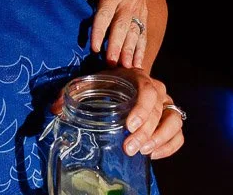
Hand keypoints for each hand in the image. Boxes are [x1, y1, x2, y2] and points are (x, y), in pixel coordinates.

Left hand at [52, 67, 182, 158]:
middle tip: (129, 148)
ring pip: (174, 122)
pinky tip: (152, 155)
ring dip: (160, 139)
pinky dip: (169, 146)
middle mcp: (157, 90)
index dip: (142, 109)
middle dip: (145, 132)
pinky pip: (178, 135)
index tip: (128, 125)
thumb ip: (69, 95)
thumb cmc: (103, 84)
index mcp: (138, 77)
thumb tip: (54, 110)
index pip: (148, 92)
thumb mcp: (86, 85)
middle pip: (159, 111)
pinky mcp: (170, 120)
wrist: (118, 84)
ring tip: (142, 152)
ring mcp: (167, 105)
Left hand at [83, 0, 150, 66]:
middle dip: (117, 46)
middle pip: (122, 27)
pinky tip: (138, 63)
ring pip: (135, 33)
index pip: (105, 14)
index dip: (100, 31)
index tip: (94, 47)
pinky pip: (144, 33)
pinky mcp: (144, 12)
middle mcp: (128, 1)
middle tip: (111, 63)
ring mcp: (138, 8)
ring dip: (131, 51)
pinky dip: (141, 48)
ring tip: (127, 68)